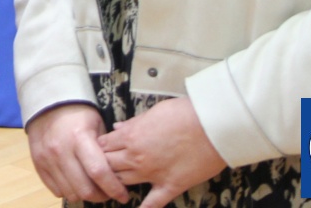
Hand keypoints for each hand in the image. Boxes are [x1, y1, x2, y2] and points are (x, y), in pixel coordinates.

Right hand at [25, 103, 130, 203]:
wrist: (48, 103)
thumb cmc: (79, 114)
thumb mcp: (97, 125)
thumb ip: (105, 151)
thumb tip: (117, 175)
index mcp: (79, 138)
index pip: (99, 172)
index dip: (114, 188)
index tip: (123, 195)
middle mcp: (60, 151)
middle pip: (84, 189)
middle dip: (101, 196)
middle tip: (108, 193)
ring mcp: (46, 159)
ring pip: (70, 193)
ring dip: (85, 195)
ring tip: (92, 188)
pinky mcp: (38, 164)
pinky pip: (56, 190)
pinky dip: (69, 191)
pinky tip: (76, 183)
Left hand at [98, 97, 225, 207]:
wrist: (211, 126)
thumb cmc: (183, 113)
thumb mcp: (152, 112)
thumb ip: (133, 123)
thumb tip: (117, 127)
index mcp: (130, 136)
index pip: (104, 145)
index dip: (99, 147)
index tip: (99, 149)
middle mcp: (137, 157)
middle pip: (109, 165)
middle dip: (103, 165)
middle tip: (102, 167)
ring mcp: (153, 173)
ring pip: (124, 182)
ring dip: (116, 182)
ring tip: (113, 183)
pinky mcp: (171, 185)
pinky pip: (154, 201)